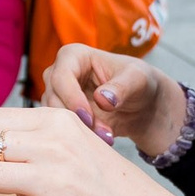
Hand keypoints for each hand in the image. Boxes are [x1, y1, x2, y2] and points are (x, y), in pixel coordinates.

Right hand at [39, 44, 184, 158]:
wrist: (141, 104)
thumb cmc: (138, 82)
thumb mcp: (137, 80)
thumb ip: (121, 87)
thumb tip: (102, 98)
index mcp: (73, 55)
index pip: (61, 76)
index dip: (72, 97)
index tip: (89, 117)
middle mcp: (59, 74)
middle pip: (53, 98)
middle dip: (77, 119)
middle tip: (104, 134)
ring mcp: (58, 96)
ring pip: (55, 117)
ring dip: (80, 130)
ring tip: (107, 137)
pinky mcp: (62, 115)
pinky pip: (61, 129)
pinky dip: (80, 137)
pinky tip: (101, 140)